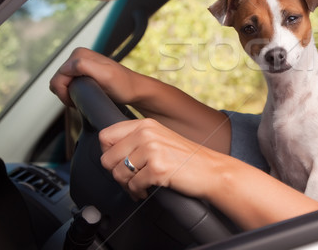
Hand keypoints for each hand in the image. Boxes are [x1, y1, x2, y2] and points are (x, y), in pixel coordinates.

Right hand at [49, 47, 140, 106]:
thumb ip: (84, 66)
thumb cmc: (123, 85)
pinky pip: (67, 83)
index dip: (64, 93)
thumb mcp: (105, 75)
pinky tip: (84, 94)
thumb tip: (68, 65)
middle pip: (57, 80)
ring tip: (84, 97)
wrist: (134, 89)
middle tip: (81, 100)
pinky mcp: (82, 70)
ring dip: (68, 93)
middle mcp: (78, 55)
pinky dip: (71, 91)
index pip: (58, 77)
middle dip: (65, 94)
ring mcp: (80, 62)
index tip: (77, 100)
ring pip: (61, 82)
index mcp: (80, 54)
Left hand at [99, 118, 217, 200]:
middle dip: (116, 173)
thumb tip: (108, 153)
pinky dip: (138, 192)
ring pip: (118, 174)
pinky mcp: (157, 168)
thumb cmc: (186, 158)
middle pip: (107, 158)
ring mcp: (152, 150)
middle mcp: (147, 133)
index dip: (108, 153)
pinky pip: (132, 185)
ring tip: (140, 185)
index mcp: (145, 124)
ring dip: (127, 185)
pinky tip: (148, 189)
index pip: (105, 136)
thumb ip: (136, 139)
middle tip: (130, 178)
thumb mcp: (160, 139)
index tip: (118, 162)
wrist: (211, 170)